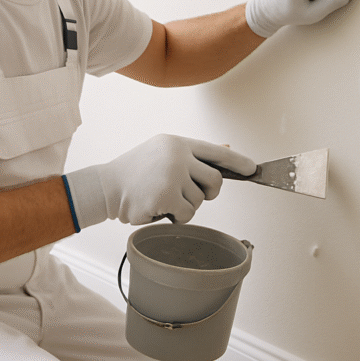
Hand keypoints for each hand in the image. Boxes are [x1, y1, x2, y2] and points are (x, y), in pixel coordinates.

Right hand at [63, 135, 255, 227]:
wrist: (106, 187)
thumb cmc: (135, 172)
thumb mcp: (163, 153)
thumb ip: (192, 155)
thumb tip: (225, 148)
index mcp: (177, 143)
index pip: (215, 151)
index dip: (237, 161)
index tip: (253, 169)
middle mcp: (177, 155)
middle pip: (215, 179)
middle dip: (210, 192)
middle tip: (193, 195)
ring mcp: (172, 175)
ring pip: (200, 200)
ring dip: (186, 206)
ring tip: (164, 199)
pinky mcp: (167, 195)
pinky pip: (188, 214)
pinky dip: (176, 217)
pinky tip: (158, 208)